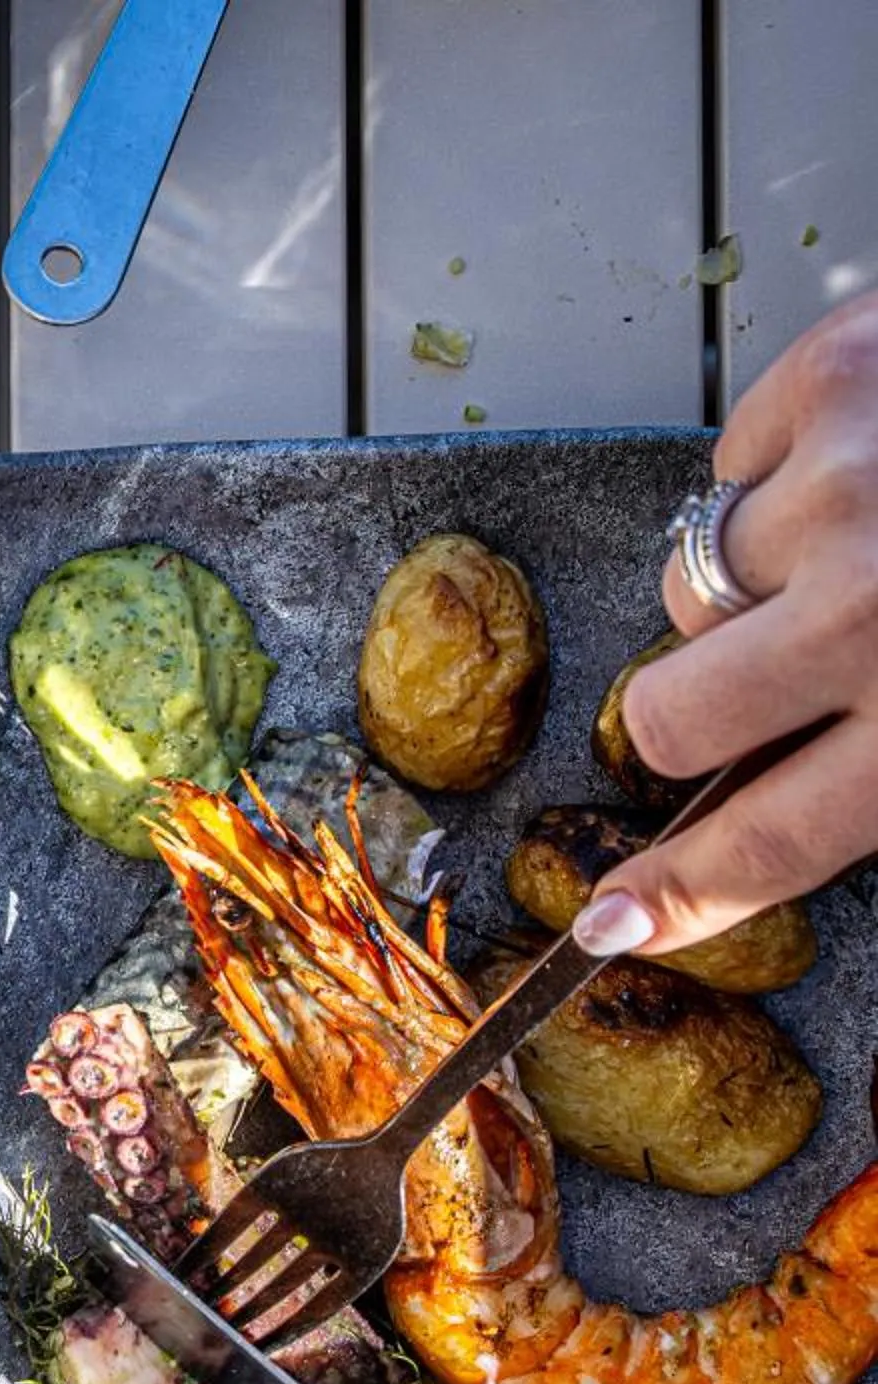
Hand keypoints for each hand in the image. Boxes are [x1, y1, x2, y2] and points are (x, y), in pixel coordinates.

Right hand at [571, 293, 877, 957]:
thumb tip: (775, 817)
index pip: (769, 838)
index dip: (683, 887)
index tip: (616, 916)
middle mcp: (877, 616)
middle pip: (671, 718)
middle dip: (700, 705)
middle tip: (770, 671)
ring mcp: (838, 493)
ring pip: (696, 584)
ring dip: (766, 573)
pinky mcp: (829, 382)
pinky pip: (730, 466)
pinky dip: (791, 464)